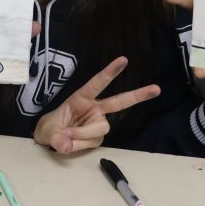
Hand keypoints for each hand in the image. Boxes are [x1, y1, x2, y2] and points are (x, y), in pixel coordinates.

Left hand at [33, 57, 159, 153]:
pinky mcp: (99, 136)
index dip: (110, 72)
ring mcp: (99, 122)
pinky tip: (73, 144)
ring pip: (101, 129)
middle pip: (120, 101)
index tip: (123, 60)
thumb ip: (56, 138)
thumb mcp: (48, 131)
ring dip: (83, 136)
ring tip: (67, 138)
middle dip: (139, 95)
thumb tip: (67, 145)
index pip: (97, 83)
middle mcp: (95, 108)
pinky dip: (82, 145)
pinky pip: (94, 142)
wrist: (51, 138)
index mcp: (82, 97)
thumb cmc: (51, 127)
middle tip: (157, 89)